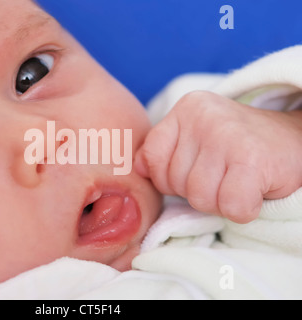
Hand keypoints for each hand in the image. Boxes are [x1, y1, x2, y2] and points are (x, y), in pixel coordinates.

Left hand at [135, 91, 301, 222]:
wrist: (296, 141)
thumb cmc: (238, 147)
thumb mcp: (196, 137)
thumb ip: (163, 150)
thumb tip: (137, 168)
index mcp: (186, 108)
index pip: (151, 159)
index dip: (170, 177)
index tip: (199, 169)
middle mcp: (204, 116)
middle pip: (175, 183)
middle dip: (198, 190)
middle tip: (226, 174)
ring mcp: (227, 135)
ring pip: (200, 199)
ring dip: (221, 201)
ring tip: (239, 181)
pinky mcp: (252, 160)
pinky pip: (231, 207)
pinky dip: (244, 210)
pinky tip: (255, 190)